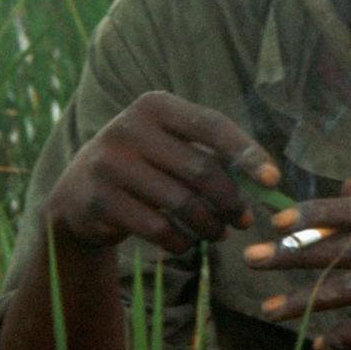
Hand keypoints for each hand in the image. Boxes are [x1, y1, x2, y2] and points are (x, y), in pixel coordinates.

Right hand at [43, 91, 279, 253]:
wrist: (78, 193)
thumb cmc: (145, 166)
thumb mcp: (170, 146)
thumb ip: (211, 154)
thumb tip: (267, 180)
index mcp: (155, 105)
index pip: (213, 125)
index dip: (247, 153)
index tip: (272, 180)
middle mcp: (129, 127)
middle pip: (201, 169)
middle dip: (230, 200)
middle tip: (243, 220)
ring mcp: (110, 162)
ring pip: (181, 202)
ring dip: (209, 225)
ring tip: (219, 233)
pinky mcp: (99, 199)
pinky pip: (156, 227)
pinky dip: (180, 241)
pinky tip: (187, 244)